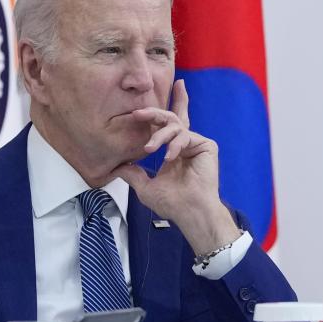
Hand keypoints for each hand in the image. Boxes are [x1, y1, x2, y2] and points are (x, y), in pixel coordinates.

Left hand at [116, 79, 239, 253]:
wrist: (189, 211)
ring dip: (159, 135)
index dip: (157, 114)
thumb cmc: (171, 203)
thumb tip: (116, 167)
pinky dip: (174, 145)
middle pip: (173, 117)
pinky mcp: (206, 145)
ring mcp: (196, 144)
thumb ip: (132, 174)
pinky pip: (186, 135)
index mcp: (172, 152)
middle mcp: (185, 144)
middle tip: (138, 112)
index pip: (165, 128)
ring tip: (149, 148)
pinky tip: (169, 158)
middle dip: (155, 111)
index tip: (138, 110)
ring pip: (175, 126)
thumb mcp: (144, 186)